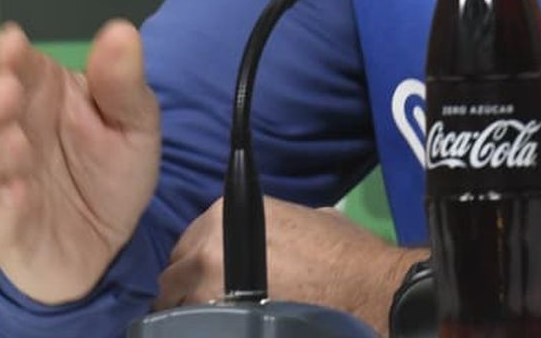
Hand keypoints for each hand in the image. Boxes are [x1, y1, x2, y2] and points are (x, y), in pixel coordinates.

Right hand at [0, 20, 162, 304]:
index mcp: (41, 94)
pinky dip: (5, 201)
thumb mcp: (133, 124)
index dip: (5, 52)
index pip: (13, 63)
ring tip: (16, 140)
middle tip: (7, 88)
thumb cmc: (110, 173)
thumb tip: (121, 30)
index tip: (11, 43)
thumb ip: (123, 82)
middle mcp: (10, 129)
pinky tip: (18, 192)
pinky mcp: (1, 222)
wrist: (105, 246)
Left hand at [155, 195, 424, 335]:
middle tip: (207, 300)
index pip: (189, 241)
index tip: (208, 274)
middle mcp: (208, 245)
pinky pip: (191, 326)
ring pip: (176, 304)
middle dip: (188, 285)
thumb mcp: (306, 218)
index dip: (198, 260)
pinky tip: (215, 329)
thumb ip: (271, 227)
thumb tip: (265, 240)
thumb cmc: (343, 251)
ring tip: (209, 320)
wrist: (365, 287)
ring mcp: (208, 285)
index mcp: (226, 215)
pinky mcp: (217, 317)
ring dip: (189, 310)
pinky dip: (198, 327)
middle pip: (176, 272)